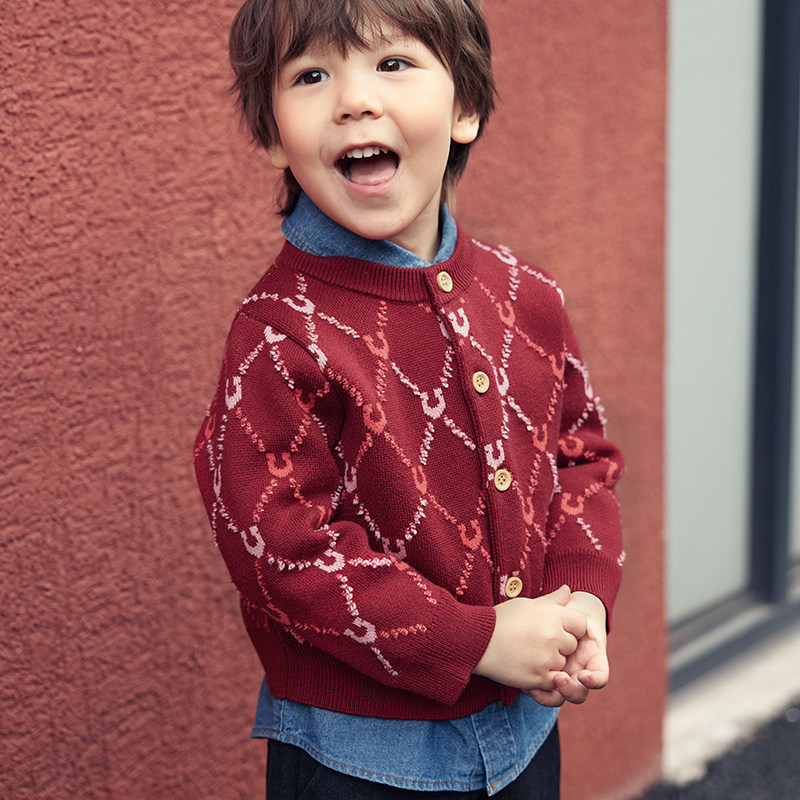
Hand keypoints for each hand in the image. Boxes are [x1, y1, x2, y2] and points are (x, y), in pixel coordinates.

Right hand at [473, 585, 586, 692]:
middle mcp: (553, 637)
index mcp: (553, 615)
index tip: (555, 627)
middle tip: (537, 641)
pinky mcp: (538, 678)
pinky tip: (528, 665)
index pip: (580, 624)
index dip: (570, 626)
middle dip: (561, 645)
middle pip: (572, 645)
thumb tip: (568, 590)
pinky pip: (553, 681)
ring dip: (552, 662)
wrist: (476, 641)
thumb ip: (551, 600)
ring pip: (562, 664)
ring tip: (529, 653)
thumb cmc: (501, 619)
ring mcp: (547, 659)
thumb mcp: (526, 604)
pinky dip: (544, 676)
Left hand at [530, 592, 607, 706]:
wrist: (552, 620)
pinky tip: (528, 688)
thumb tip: (565, 590)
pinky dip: (538, 693)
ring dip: (553, 696)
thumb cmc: (564, 611)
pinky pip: (544, 692)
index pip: (599, 676)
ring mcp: (563, 677)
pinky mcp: (545, 680)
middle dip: (571, 691)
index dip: (595, 679)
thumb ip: (564, 602)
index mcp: (590, 658)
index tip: (584, 675)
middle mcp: (579, 671)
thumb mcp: (566, 608)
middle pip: (580, 693)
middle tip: (559, 679)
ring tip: (540, 687)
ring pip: (562, 697)